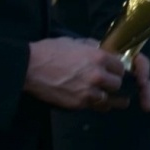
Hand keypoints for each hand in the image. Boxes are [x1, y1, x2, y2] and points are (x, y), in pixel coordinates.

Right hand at [24, 39, 149, 112]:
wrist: (29, 68)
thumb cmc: (50, 51)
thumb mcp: (74, 42)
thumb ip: (91, 46)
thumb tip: (101, 49)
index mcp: (99, 58)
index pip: (120, 67)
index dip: (116, 68)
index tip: (112, 70)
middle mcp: (98, 76)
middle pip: (118, 83)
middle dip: (113, 82)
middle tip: (107, 81)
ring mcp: (89, 92)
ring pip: (110, 98)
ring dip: (107, 95)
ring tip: (106, 94)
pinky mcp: (78, 104)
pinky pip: (97, 107)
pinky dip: (97, 104)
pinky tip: (95, 100)